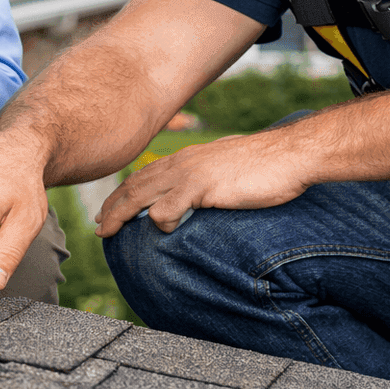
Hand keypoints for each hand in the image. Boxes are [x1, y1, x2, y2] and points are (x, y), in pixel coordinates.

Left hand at [94, 130, 315, 236]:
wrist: (290, 155)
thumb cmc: (266, 167)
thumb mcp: (228, 171)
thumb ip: (209, 181)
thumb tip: (201, 197)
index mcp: (187, 159)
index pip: (143, 174)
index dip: (123, 193)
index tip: (109, 210)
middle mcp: (182, 162)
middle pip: (134, 185)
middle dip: (113, 206)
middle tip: (99, 227)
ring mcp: (190, 173)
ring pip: (141, 194)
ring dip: (121, 215)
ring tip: (108, 233)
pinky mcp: (203, 186)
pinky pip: (168, 207)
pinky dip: (159, 221)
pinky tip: (165, 230)